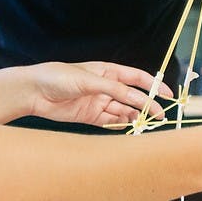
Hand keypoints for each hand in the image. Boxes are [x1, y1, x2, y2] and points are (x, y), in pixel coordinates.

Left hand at [28, 61, 173, 126]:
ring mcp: (99, 102)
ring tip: (145, 125)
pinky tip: (129, 129)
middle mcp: (105, 87)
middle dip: (147, 106)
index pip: (136, 78)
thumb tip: (135, 97)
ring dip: (135, 117)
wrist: (34, 92)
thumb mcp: (88, 79)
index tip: (167, 95)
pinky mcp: (90, 116)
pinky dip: (121, 126)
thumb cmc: (58, 77)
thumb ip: (113, 88)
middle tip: (159, 117)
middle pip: (133, 97)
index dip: (153, 85)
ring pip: (124, 111)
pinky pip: (111, 122)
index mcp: (107, 71)